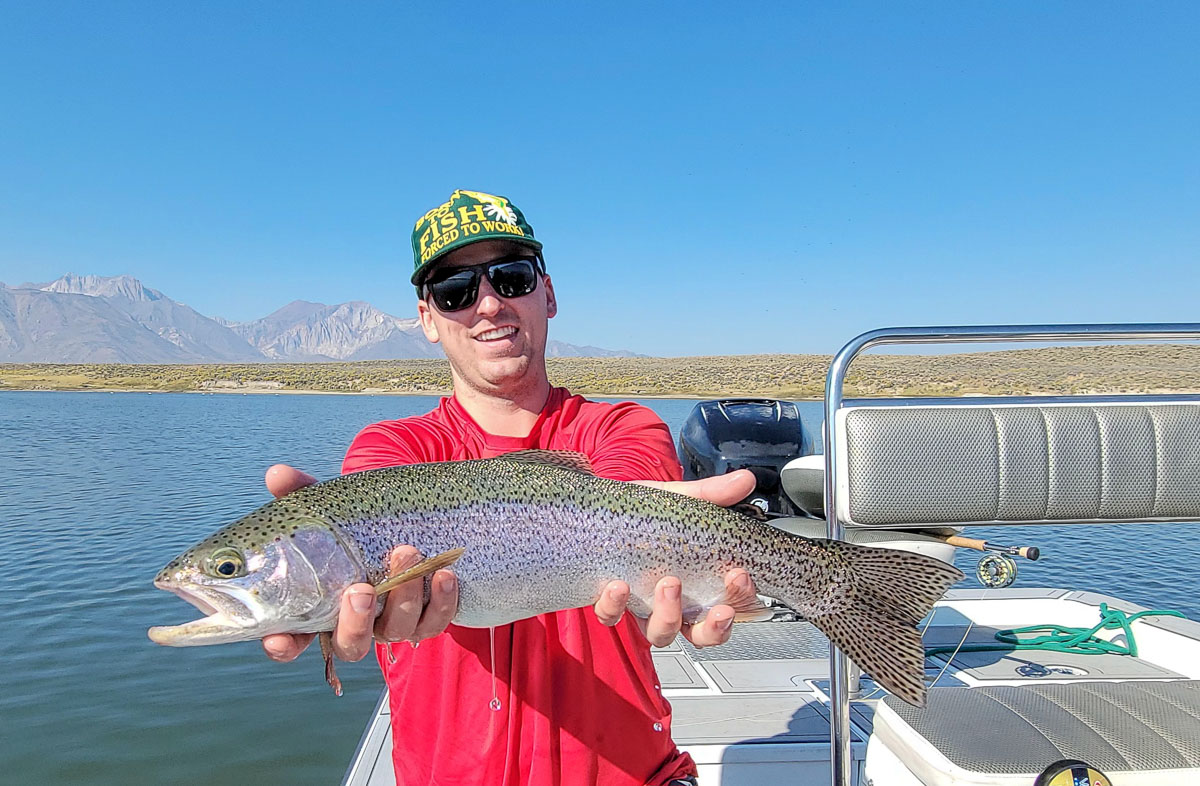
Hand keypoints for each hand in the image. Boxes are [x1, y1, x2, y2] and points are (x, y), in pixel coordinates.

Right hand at [259, 464, 458, 664]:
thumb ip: (299, 493)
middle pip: (351, 644)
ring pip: (397, 629)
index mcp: (321, 606)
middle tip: (361, 589)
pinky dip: (442, 600)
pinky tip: (443, 573)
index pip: (293, 640)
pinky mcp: (428, 618)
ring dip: (404, 596)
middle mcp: (356, 623)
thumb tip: (277, 474)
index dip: (284, 645)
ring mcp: (393, 623)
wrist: (407, 520)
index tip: (278, 639)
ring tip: (406, 552)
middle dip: (356, 622)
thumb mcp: (328, 507)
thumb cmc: (354, 523)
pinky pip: (436, 620)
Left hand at [593, 469, 759, 647]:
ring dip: (668, 618)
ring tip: (668, 585)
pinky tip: (618, 586)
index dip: (740, 600)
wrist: (601, 505)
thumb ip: (711, 494)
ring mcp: (641, 606)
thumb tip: (745, 480)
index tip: (739, 575)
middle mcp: (673, 603)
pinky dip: (614, 607)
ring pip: (660, 634)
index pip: (729, 606)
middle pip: (701, 635)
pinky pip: (611, 617)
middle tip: (718, 607)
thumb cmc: (644, 511)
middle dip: (713, 628)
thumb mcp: (680, 500)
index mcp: (697, 582)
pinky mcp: (609, 602)